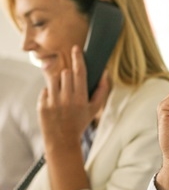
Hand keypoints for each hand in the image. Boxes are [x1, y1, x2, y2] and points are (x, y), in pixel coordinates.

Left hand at [38, 45, 109, 189]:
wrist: (62, 140)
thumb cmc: (80, 123)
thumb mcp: (94, 109)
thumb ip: (102, 91)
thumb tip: (105, 74)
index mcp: (80, 98)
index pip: (79, 73)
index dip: (78, 59)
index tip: (76, 49)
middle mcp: (66, 99)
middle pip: (66, 73)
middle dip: (68, 75)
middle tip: (70, 86)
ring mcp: (53, 102)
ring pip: (54, 79)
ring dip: (59, 83)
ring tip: (62, 94)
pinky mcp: (42, 105)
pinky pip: (45, 90)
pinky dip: (50, 94)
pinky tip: (55, 104)